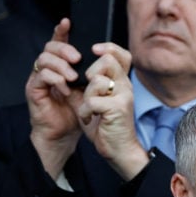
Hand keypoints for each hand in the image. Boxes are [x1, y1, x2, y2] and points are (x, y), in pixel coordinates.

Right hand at [27, 19, 85, 177]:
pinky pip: (41, 76)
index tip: (68, 21)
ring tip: (74, 77)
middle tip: (77, 58)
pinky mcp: (33, 89)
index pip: (59, 41)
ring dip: (61, 65)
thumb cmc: (77, 110)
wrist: (64, 134)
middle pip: (50, 47)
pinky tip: (66, 89)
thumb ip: (95, 71)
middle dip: (65, 49)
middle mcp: (48, 68)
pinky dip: (55, 80)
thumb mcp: (90, 88)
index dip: (62, 30)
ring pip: (44, 59)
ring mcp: (38, 78)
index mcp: (61, 65)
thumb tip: (110, 54)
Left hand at [72, 43, 148, 179]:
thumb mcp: (92, 99)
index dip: (107, 46)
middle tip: (87, 88)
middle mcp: (126, 85)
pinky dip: (86, 111)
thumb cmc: (105, 125)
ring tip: (89, 108)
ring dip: (86, 96)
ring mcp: (124, 96)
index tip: (93, 50)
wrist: (117, 149)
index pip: (121, 54)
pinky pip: (93, 100)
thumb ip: (86, 83)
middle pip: (108, 60)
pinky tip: (89, 118)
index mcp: (121, 81)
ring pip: (97, 80)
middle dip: (90, 71)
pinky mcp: (118, 108)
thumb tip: (70, 69)